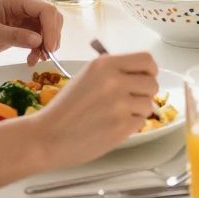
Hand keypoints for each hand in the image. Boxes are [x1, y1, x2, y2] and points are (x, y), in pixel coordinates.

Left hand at [0, 0, 61, 65]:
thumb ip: (14, 35)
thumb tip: (39, 41)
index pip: (45, 10)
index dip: (51, 28)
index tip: (49, 48)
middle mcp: (23, 6)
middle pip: (51, 18)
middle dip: (52, 36)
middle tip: (45, 55)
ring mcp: (23, 19)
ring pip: (47, 29)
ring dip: (46, 45)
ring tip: (36, 59)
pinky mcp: (21, 31)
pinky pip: (39, 39)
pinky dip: (39, 50)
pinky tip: (31, 60)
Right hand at [31, 52, 161, 167]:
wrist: (46, 137)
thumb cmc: (65, 109)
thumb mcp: (87, 77)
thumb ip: (114, 72)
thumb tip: (142, 74)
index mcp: (104, 64)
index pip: (147, 60)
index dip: (149, 71)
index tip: (144, 78)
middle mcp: (114, 80)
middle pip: (152, 83)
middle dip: (144, 93)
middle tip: (129, 101)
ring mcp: (119, 104)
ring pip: (148, 103)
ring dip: (138, 111)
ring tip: (116, 115)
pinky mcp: (122, 126)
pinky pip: (141, 122)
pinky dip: (131, 125)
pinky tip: (112, 126)